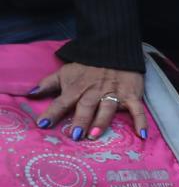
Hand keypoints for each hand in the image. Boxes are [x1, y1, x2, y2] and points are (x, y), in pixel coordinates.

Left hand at [30, 64, 148, 140]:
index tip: (43, 124)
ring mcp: (114, 94)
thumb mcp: (65, 72)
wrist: (114, 51)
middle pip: (86, 106)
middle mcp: (94, 91)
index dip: (52, 112)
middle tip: (75, 135)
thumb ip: (48, 84)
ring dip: (101, 121)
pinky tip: (141, 134)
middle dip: (80, 120)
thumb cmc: (87, 66)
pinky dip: (140, 121)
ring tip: (94, 135)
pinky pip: (137, 109)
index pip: (62, 101)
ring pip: (107, 108)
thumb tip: (30, 94)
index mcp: (76, 87)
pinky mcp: (131, 95)